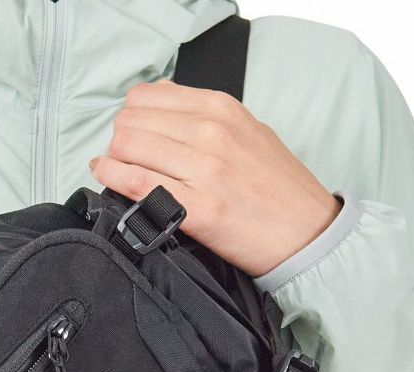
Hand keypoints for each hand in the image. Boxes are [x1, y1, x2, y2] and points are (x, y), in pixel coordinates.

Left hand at [89, 81, 340, 276]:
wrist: (306, 233)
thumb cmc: (277, 188)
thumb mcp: (247, 132)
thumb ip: (204, 117)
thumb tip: (159, 104)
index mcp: (222, 109)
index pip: (147, 97)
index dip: (129, 116)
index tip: (129, 133)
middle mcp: (211, 133)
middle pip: (131, 121)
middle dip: (118, 139)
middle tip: (120, 157)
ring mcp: (204, 170)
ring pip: (128, 147)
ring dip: (111, 159)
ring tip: (111, 169)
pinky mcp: (198, 209)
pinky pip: (138, 184)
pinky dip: (113, 178)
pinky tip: (106, 178)